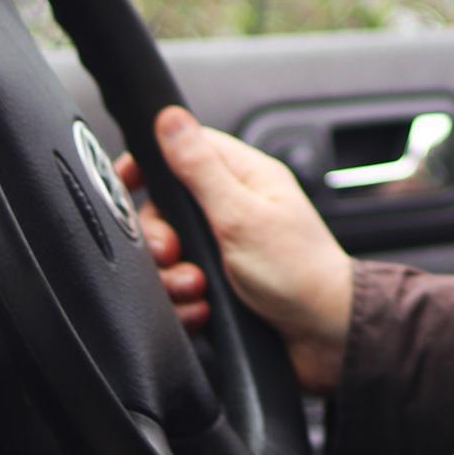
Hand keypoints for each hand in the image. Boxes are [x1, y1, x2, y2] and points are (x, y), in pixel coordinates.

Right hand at [117, 105, 354, 393]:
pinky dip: (186, 305)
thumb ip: (200, 169)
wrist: (327, 338)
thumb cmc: (300, 273)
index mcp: (244, 178)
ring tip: (198, 289)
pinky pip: (180, 290)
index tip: (126, 185)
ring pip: (169, 256)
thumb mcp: (242, 215)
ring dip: (174, 278)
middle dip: (161, 238)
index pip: (182, 150)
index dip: (148, 165)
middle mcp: (233, 209)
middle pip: (165, 210)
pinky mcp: (220, 286)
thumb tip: (170, 116)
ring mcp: (226, 249)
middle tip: (175, 253)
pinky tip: (204, 310)